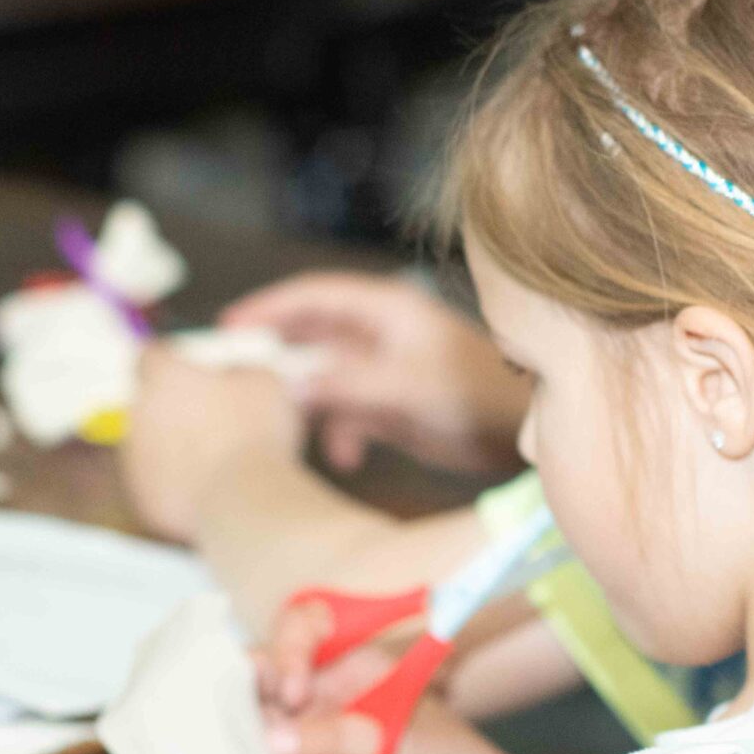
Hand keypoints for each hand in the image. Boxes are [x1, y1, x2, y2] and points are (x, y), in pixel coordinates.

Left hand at [120, 346, 304, 541]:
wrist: (242, 500)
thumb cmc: (255, 434)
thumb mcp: (264, 383)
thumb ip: (241, 370)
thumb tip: (235, 373)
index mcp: (164, 378)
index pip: (152, 356)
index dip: (172, 360)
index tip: (190, 368)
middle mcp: (138, 414)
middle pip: (149, 402)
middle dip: (175, 407)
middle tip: (212, 417)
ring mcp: (134, 458)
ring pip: (149, 445)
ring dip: (173, 447)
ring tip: (216, 459)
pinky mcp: (141, 497)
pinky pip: (157, 484)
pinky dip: (176, 485)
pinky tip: (209, 489)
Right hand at [222, 270, 526, 473]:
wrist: (523, 437)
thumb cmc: (476, 398)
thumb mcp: (406, 388)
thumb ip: (345, 385)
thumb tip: (289, 386)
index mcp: (388, 311)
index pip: (314, 295)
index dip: (269, 306)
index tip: (230, 325)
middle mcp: (383, 333)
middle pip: (313, 333)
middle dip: (279, 356)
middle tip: (237, 373)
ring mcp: (387, 367)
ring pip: (326, 375)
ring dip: (310, 402)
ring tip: (288, 424)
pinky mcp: (392, 401)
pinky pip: (347, 409)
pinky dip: (340, 432)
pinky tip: (346, 458)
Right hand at [259, 643, 556, 753]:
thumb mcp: (395, 743)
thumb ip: (336, 738)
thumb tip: (273, 739)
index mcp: (350, 664)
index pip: (299, 632)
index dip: (285, 652)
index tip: (291, 692)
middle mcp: (323, 692)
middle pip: (265, 673)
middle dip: (242, 687)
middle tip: (232, 716)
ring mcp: (309, 731)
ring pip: (255, 717)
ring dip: (236, 727)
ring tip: (219, 744)